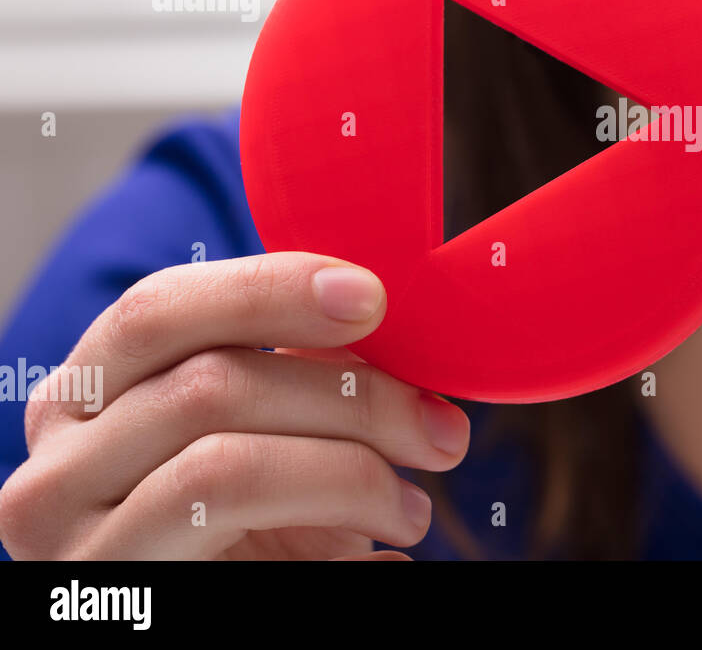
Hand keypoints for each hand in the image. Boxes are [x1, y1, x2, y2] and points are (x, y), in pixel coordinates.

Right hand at [0, 252, 468, 559]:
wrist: (214, 615)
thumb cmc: (250, 526)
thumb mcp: (263, 434)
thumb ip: (298, 373)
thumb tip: (383, 326)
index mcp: (88, 396)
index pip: (160, 307)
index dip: (270, 288)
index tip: (373, 296)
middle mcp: (58, 467)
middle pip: (211, 385)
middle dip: (353, 397)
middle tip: (440, 431)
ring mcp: (78, 546)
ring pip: (229, 466)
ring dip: (354, 474)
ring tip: (413, 510)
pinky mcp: (125, 601)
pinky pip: (246, 547)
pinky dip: (337, 538)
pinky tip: (383, 553)